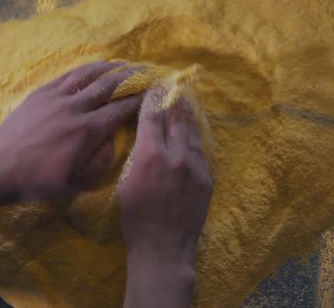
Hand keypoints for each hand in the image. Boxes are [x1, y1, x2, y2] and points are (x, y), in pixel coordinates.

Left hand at [0, 60, 141, 202]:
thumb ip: (101, 161)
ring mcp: (57, 98)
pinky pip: (69, 76)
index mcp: (87, 132)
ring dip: (110, 69)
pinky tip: (95, 67)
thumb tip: (114, 139)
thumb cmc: (38, 180)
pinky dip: (86, 69)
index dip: (139, 100)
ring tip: (125, 64)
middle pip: (109, 87)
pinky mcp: (42, 93)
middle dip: (130, 79)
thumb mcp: (76, 183)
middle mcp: (76, 109)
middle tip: (146, 72)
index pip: (120, 110)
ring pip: (89, 76)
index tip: (152, 93)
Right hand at [119, 89, 212, 264]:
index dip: (153, 98)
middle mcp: (176, 156)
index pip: (153, 116)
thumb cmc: (135, 218)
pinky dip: (193, 137)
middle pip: (175, 119)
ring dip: (185, 116)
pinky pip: (199, 150)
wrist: (164, 247)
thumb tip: (145, 133)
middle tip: (171, 87)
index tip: (153, 85)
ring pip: (191, 132)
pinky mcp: (206, 178)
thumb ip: (138, 153)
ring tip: (183, 102)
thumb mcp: (126, 181)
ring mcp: (195, 167)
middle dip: (172, 101)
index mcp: (150, 156)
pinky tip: (190, 131)